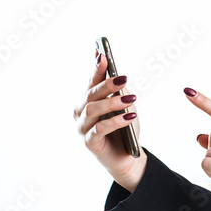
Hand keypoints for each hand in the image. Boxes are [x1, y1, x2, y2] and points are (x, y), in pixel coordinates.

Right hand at [75, 49, 146, 190]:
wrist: (127, 156)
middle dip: (107, 84)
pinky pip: (100, 129)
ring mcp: (82, 127)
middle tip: (123, 78)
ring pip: (93, 109)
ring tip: (131, 100)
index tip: (103, 54)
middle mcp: (80, 112)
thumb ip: (120, 92)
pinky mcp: (89, 142)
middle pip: (91, 94)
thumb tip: (118, 78)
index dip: (97, 68)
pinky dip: (116, 121)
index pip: (91, 81)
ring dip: (113, 103)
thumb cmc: (124, 128)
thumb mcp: (125, 106)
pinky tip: (129, 117)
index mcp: (87, 100)